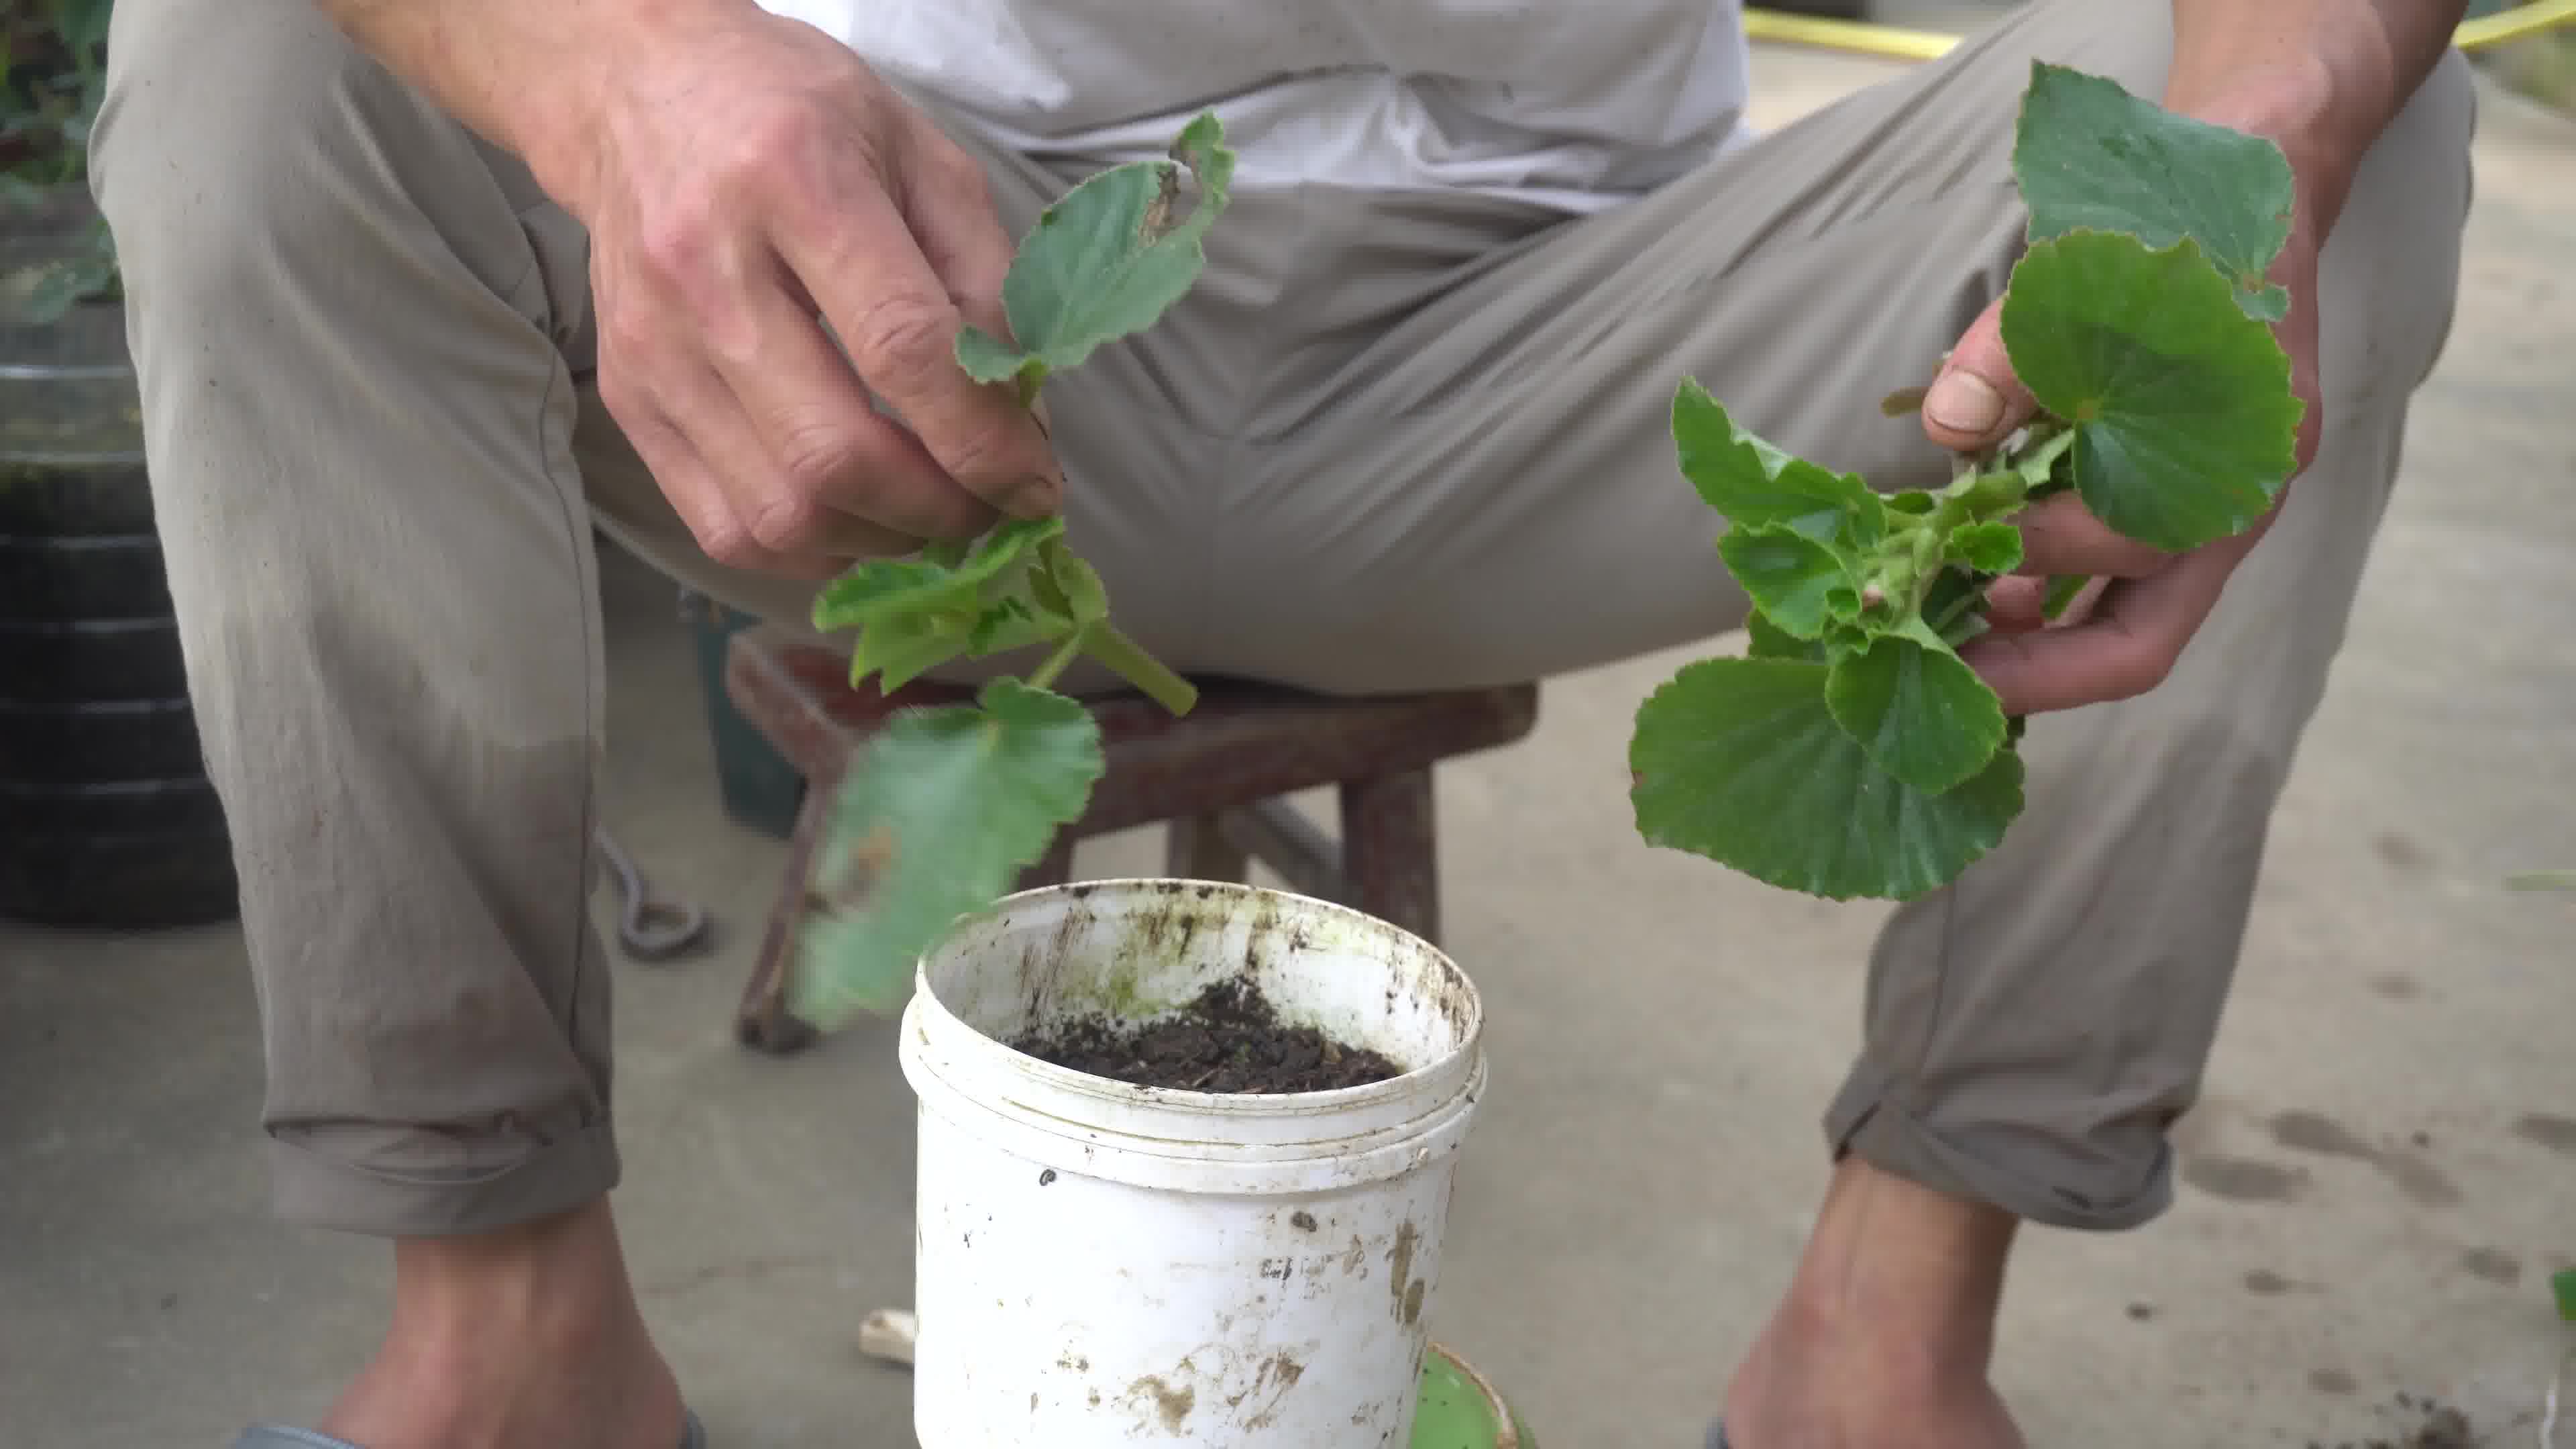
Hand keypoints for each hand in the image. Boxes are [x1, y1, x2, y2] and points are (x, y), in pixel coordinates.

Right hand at [538, 8, 1058, 577]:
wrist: (638, 95)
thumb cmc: (797, 117)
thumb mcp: (921, 157)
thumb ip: (985, 281)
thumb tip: (1021, 420)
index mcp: (795, 182)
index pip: (903, 349)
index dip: (983, 440)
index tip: (1035, 483)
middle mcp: (706, 270)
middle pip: (834, 454)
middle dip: (937, 512)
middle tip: (989, 512)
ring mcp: (654, 345)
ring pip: (779, 512)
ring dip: (880, 543)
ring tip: (931, 519)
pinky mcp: (628, 396)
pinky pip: (725, 525)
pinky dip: (812, 550)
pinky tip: (860, 522)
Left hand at [1915, 97, 2331, 718]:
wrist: (2253, 189)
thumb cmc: (2172, 235)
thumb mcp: (2088, 275)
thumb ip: (2014, 351)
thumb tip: (1948, 428)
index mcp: (2243, 452)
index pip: (2132, 550)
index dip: (2032, 558)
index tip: (1941, 550)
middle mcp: (2239, 504)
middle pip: (2141, 638)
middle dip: (2034, 668)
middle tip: (1931, 671)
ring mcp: (2218, 515)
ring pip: (2130, 624)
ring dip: (2036, 645)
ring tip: (1943, 637)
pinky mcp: (2183, 509)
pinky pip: (2119, 590)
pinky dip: (2051, 599)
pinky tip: (1983, 588)